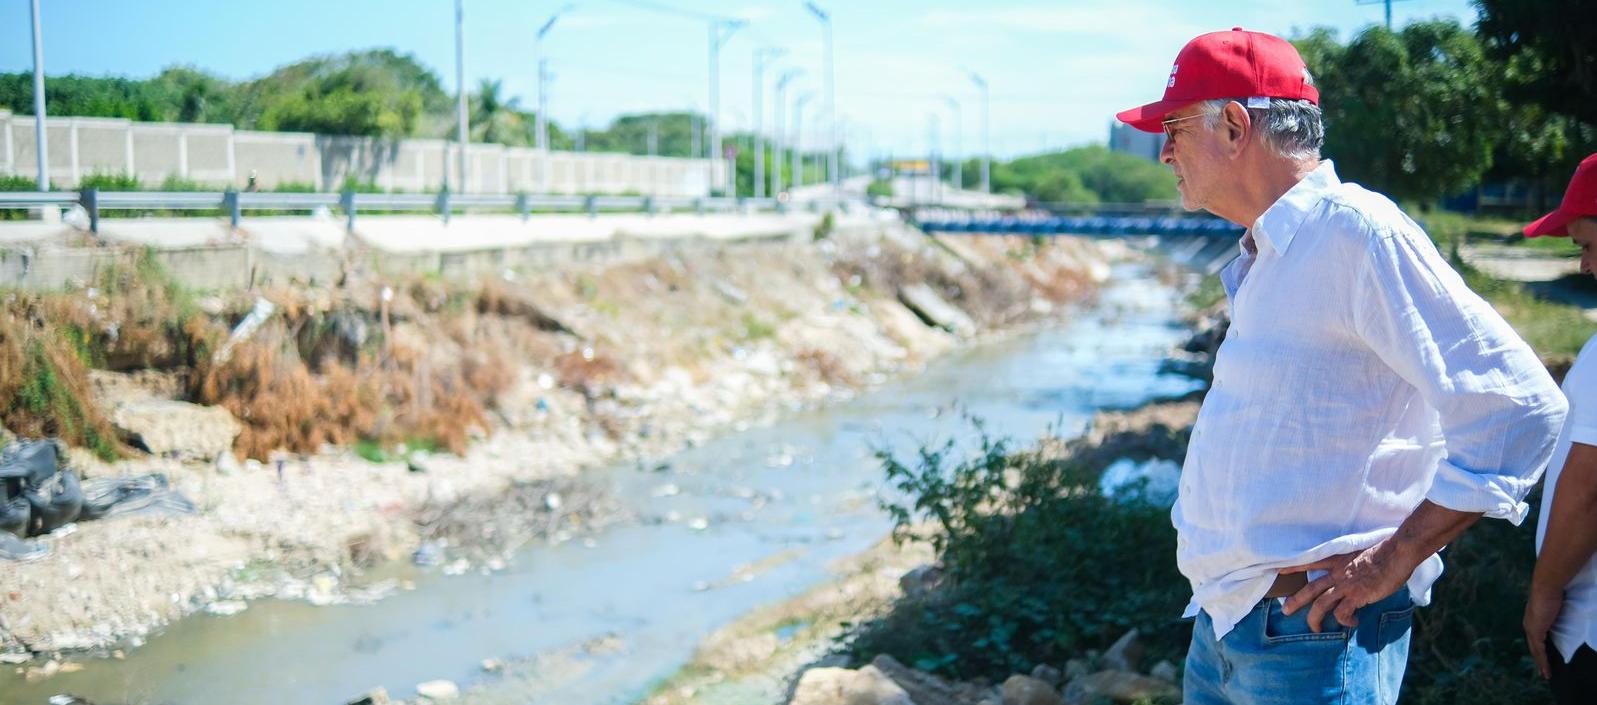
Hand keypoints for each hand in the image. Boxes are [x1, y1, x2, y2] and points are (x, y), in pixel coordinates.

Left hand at [1280, 539, 1414, 631]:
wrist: (1396, 552)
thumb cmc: (1384, 552)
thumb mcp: (1360, 554)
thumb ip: (1351, 565)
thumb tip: (1353, 575)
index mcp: (1337, 561)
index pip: (1310, 562)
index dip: (1294, 567)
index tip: (1279, 571)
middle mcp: (1337, 573)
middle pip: (1310, 588)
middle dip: (1296, 601)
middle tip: (1285, 610)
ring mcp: (1345, 585)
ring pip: (1321, 604)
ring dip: (1315, 619)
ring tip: (1316, 629)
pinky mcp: (1357, 596)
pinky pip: (1342, 613)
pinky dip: (1345, 621)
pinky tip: (1353, 623)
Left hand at [1524, 586, 1563, 679]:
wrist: (1547, 586)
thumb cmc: (1554, 592)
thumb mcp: (1556, 607)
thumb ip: (1557, 615)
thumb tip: (1563, 617)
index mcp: (1533, 619)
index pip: (1536, 637)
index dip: (1539, 648)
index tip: (1543, 658)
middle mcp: (1529, 624)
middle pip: (1534, 646)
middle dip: (1539, 659)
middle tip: (1544, 671)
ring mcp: (1531, 628)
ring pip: (1536, 650)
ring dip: (1541, 663)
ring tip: (1546, 674)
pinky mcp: (1535, 631)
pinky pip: (1539, 650)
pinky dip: (1542, 660)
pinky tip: (1546, 669)